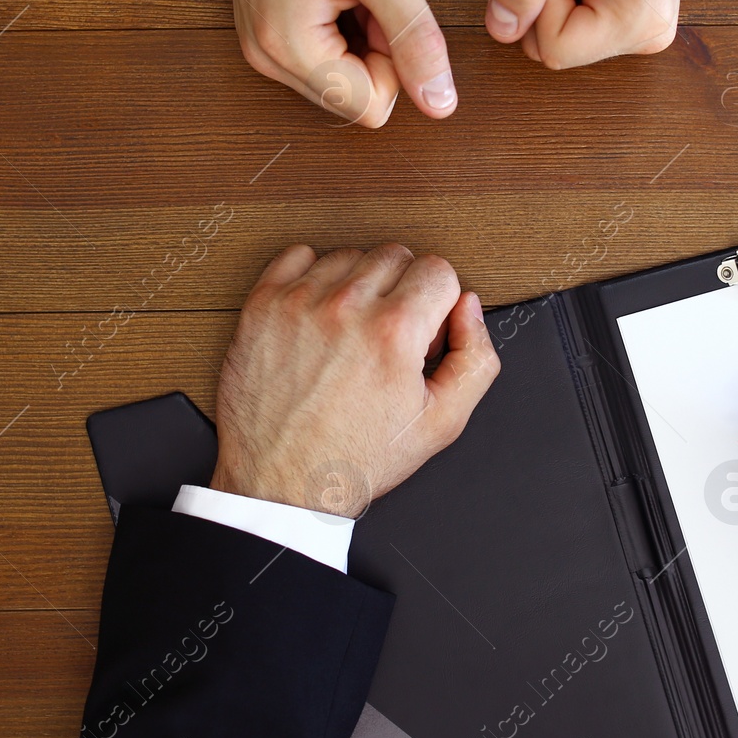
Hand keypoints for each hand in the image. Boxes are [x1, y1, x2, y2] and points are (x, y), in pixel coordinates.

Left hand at [211, 244, 499, 516]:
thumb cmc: (356, 457)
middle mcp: (345, 308)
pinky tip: (319, 312)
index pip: (438, 270)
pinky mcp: (262, 306)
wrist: (282, 483)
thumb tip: (468, 307)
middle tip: (389, 337)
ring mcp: (298, 303)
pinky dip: (312, 275)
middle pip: (397, 256)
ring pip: (350, 254)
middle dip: (403, 291)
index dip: (438, 306)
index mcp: (393, 332)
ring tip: (351, 330)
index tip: (421, 336)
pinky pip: (297, 255)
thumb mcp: (442, 423)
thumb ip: (475, 359)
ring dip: (359, 284)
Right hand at [214, 0, 456, 126]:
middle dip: (376, 50)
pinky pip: (322, 56)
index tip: (381, 5)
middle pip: (355, 97)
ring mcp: (262, 46)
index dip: (395, 62)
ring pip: (341, 78)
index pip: (372, 107)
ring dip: (359, 38)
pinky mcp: (265, 31)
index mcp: (289, 49)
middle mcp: (266, 58)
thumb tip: (440, 102)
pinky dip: (340, 27)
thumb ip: (415, 40)